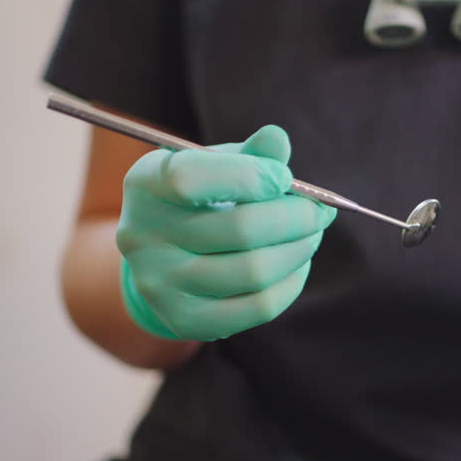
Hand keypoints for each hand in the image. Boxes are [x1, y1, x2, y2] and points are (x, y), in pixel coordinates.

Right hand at [116, 125, 336, 341]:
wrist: (162, 255)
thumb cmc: (200, 199)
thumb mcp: (216, 166)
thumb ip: (249, 154)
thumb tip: (277, 140)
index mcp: (146, 183)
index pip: (192, 179)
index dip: (251, 176)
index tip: (284, 178)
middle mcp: (142, 235)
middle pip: (240, 229)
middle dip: (296, 218)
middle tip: (319, 212)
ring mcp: (158, 283)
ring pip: (254, 272)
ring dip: (299, 250)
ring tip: (311, 234)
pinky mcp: (181, 319)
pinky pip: (256, 308)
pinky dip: (290, 284)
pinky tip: (296, 264)